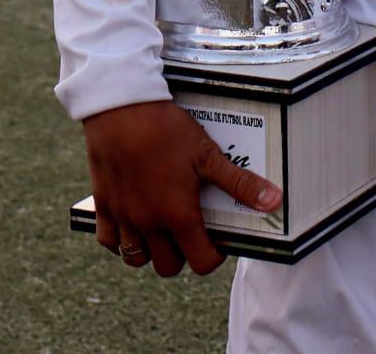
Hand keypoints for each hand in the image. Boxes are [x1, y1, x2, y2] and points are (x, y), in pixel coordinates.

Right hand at [83, 100, 282, 276]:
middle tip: (190, 229)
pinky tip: (132, 221)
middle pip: (168, 267)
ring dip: (151, 251)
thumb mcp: (207, 155)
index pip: (201, 262)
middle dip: (183, 255)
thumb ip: (239, 183)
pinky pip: (107, 241)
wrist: (122, 108)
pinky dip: (120, 239)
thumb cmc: (166, 130)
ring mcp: (123, 216)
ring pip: (136, 259)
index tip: (216, 237)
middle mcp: (148, 223)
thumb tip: (273, 202)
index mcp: (178, 215)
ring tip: (162, 228)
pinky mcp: (102, 204)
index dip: (213, 255)